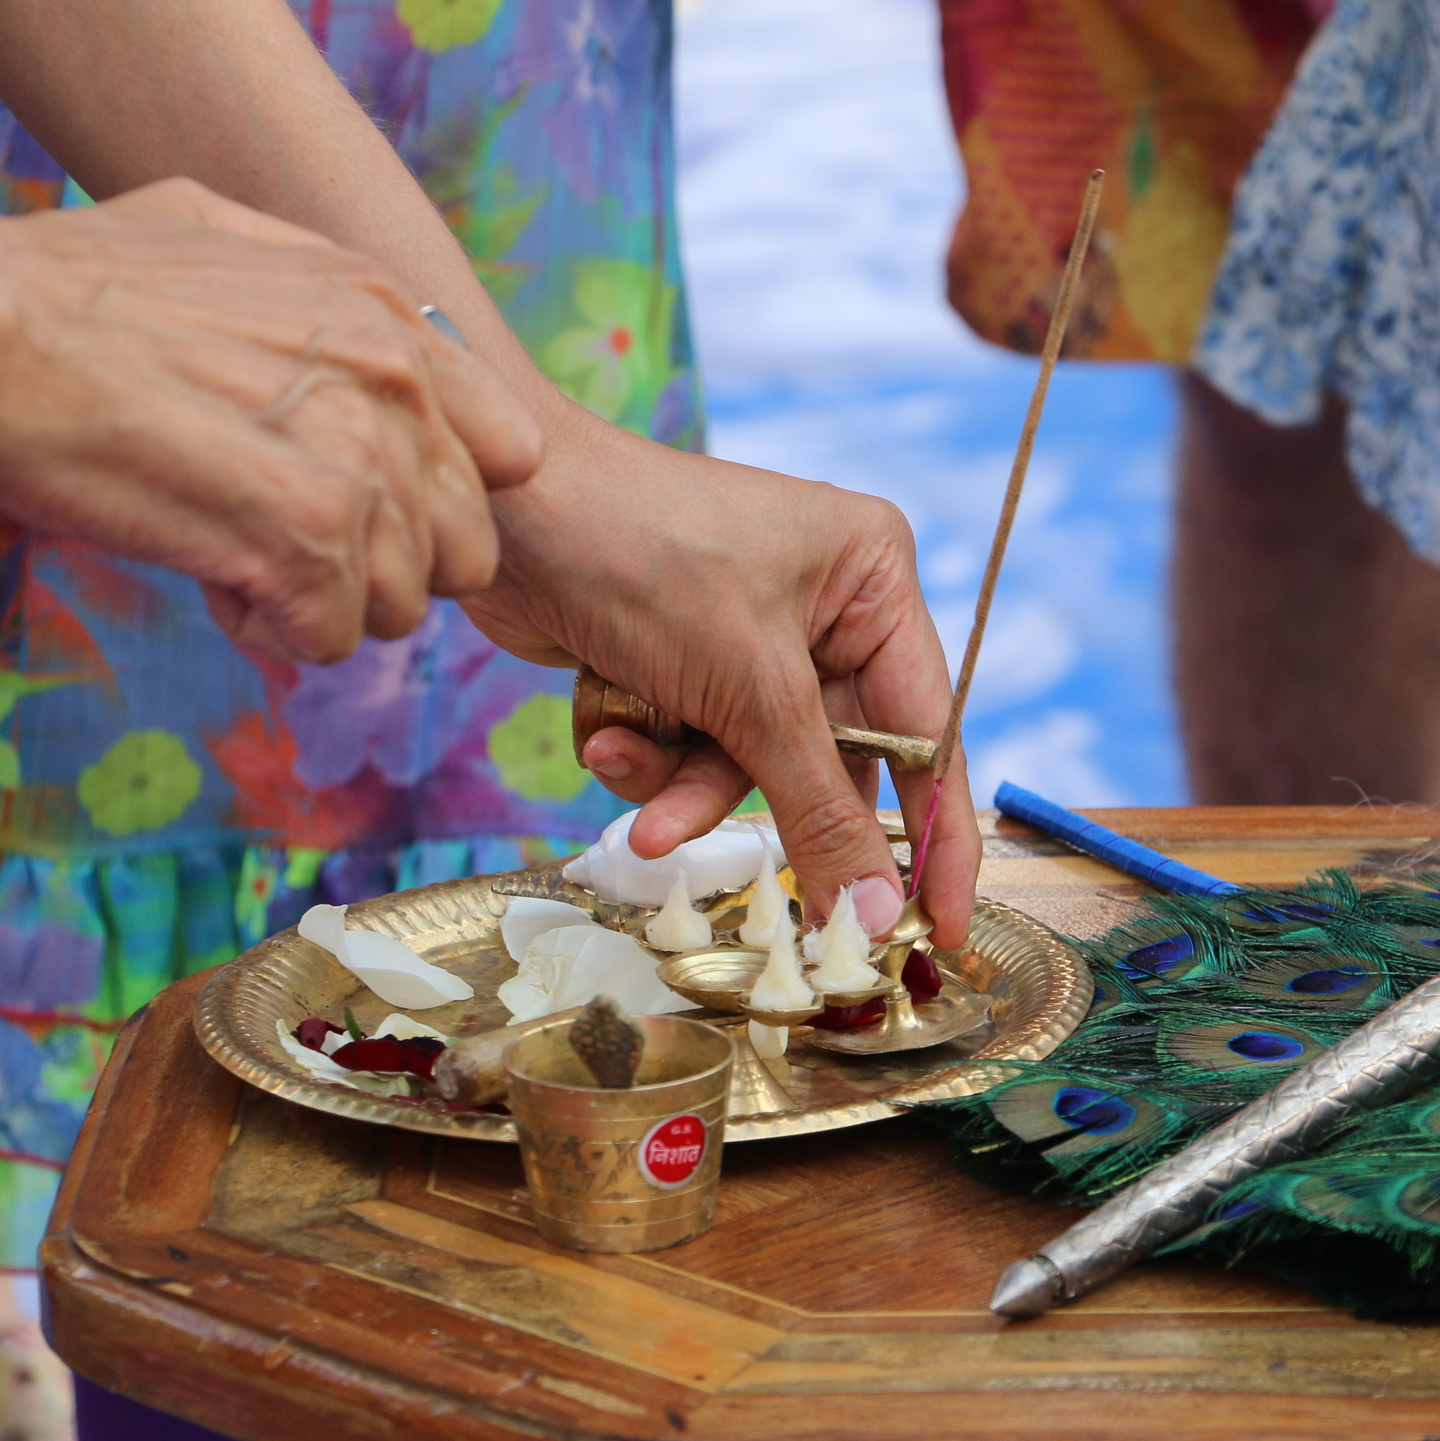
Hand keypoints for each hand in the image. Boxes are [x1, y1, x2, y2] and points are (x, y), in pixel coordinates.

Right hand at [0, 179, 544, 661]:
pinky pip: (326, 637)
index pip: (509, 454)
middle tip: (284, 539)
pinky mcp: (307, 541)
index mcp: (392, 319)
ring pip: (399, 606)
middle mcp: (397, 388)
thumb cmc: (72, 286)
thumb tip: (385, 343)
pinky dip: (263, 626)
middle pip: (463, 551)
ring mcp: (359, 465)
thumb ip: (328, 296)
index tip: (359, 498)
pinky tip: (205, 573)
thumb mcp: (229, 238)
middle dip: (383, 565)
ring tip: (228, 545)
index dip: (435, 499)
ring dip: (315, 599)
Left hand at [462, 419, 979, 947]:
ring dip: (694, 790)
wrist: (497, 511)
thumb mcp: (751, 694)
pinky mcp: (682, 664)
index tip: (942, 928)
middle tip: (796, 915)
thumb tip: (880, 917)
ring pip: (753, 768)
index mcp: (873, 580)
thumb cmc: (644, 559)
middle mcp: (823, 607)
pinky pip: (694, 753)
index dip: (937, 837)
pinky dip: (653, 759)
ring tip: (644, 802)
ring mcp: (748, 637)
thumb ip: (822, 810)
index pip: (929, 729)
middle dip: (777, 811)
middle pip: (833, 760)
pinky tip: (612, 737)